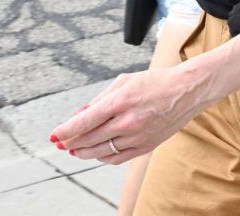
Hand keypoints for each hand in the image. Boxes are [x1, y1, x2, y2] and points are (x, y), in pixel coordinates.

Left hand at [49, 66, 211, 164]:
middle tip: (60, 143)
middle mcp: (128, 121)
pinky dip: (102, 157)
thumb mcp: (124, 81)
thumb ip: (100, 99)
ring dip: (83, 152)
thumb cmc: (155, 82)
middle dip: (71, 142)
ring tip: (74, 150)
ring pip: (101, 151)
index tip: (54, 136)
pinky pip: (117, 158)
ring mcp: (137, 136)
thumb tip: (80, 114)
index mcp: (121, 101)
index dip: (66, 131)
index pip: (85, 121)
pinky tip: (96, 152)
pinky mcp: (145, 146)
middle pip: (90, 139)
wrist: (186, 92)